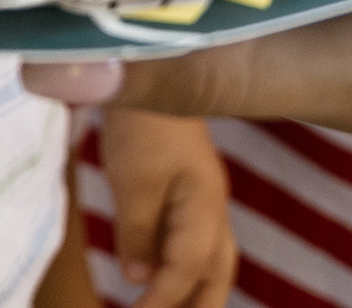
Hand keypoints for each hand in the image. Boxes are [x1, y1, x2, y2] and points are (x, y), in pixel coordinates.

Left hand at [98, 109, 237, 307]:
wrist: (150, 68)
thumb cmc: (143, 125)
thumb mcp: (133, 183)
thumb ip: (138, 234)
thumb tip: (139, 278)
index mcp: (205, 206)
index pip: (188, 268)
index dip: (164, 298)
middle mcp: (213, 206)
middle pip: (217, 271)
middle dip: (200, 305)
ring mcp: (204, 195)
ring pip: (210, 256)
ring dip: (192, 287)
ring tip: (169, 305)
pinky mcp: (189, 187)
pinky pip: (193, 237)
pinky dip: (180, 262)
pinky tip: (158, 271)